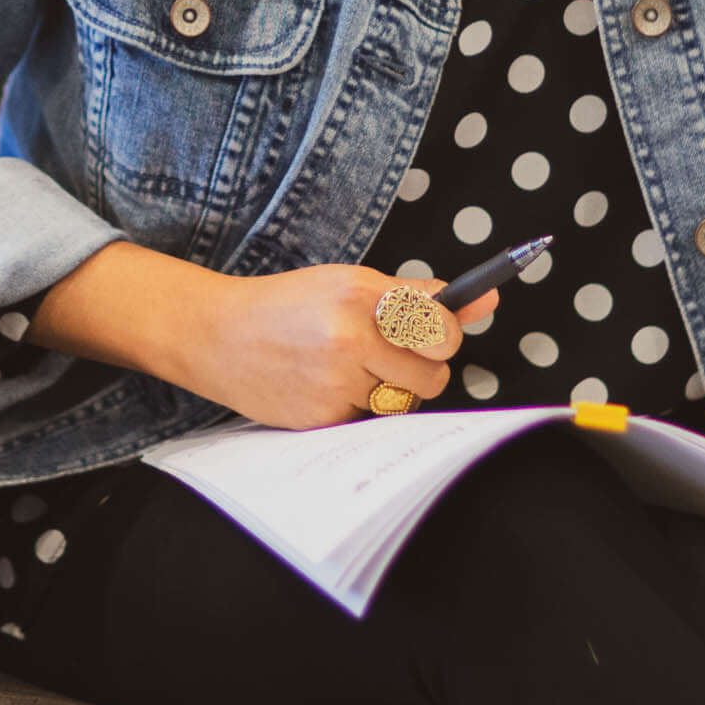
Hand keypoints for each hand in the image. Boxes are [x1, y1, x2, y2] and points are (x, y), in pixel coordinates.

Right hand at [31, 251, 496, 430]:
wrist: (217, 335)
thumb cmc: (290, 305)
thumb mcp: (350, 283)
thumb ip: (419, 294)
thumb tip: (487, 298)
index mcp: (362, 296)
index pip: (443, 329)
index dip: (446, 335)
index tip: (435, 334)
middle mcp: (350, 338)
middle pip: (434, 375)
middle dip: (423, 369)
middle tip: (392, 355)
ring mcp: (335, 382)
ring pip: (403, 402)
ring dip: (388, 390)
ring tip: (349, 368)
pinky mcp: (321, 417)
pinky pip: (369, 421)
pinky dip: (357, 407)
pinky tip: (325, 386)